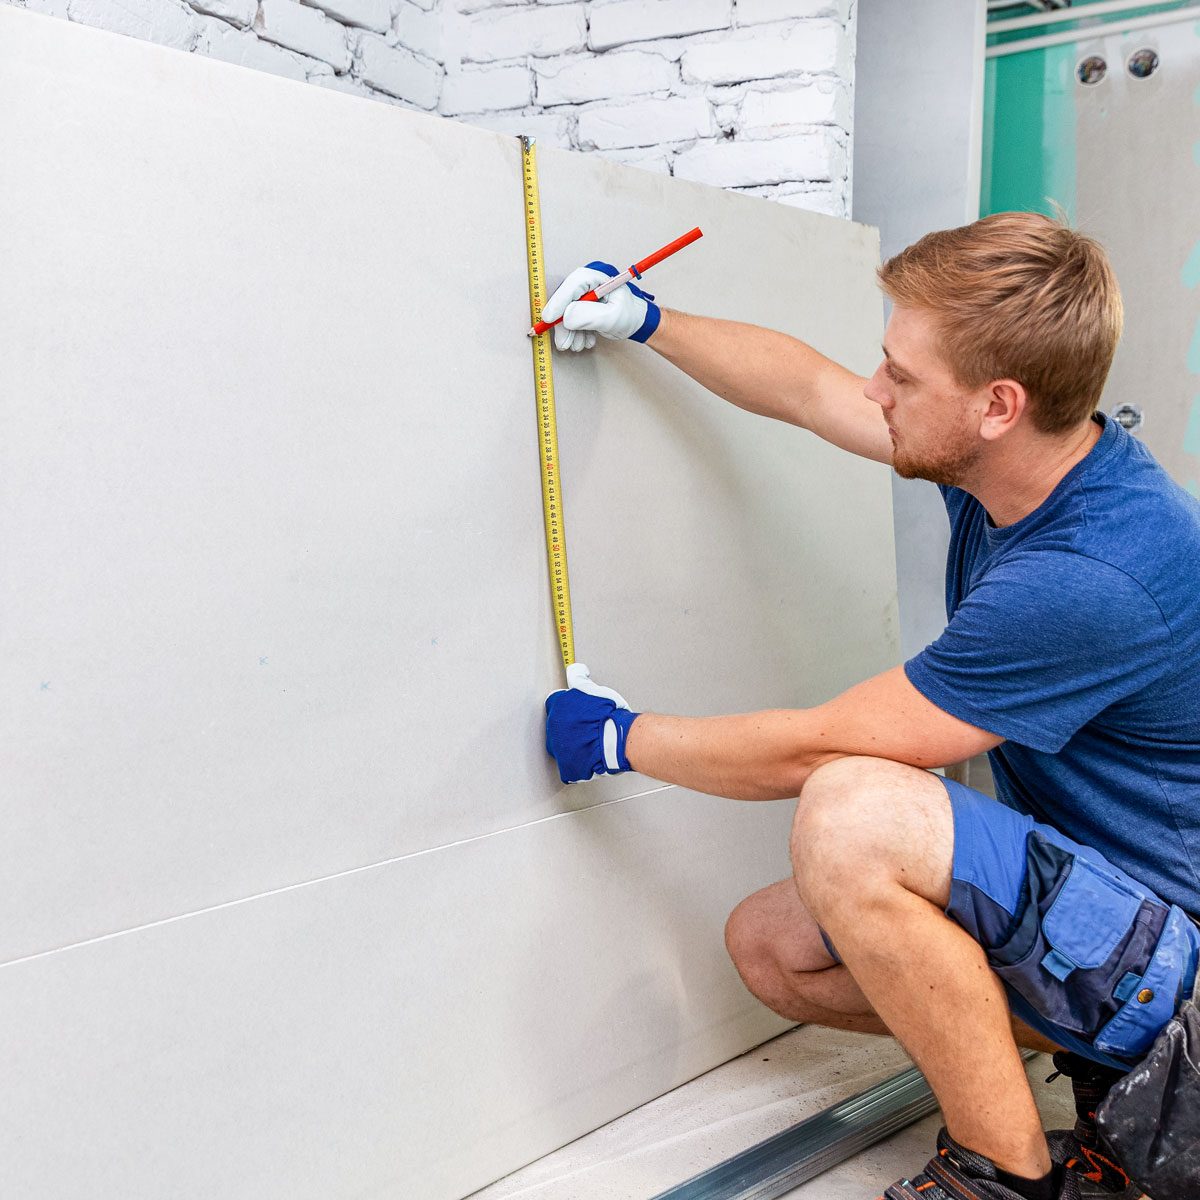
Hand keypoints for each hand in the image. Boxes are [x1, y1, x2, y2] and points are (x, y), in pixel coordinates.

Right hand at [540, 261, 661, 351]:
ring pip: (565, 314)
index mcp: (596, 278)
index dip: (558, 301)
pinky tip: (585, 340)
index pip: (572, 285)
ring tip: (580, 345)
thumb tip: (566, 318)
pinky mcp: (580, 308)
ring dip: (569, 333)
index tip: (549, 319)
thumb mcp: (612, 317)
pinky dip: (574, 334)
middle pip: (565, 301)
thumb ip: (589, 316)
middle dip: (563, 325)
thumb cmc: (630, 315)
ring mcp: (582, 297)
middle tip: (564, 343)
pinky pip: (570, 321)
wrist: (636, 322)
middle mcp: (586, 285)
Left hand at [544, 663, 639, 783]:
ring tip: (592, 743)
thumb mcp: (592, 689)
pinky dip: (579, 765)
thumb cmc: (608, 714)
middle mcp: (553, 728)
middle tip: (589, 729)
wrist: (618, 737)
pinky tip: (592, 758)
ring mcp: (558, 749)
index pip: (555, 705)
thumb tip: (575, 669)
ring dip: (574, 746)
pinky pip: (569, 768)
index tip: (579, 713)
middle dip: (570, 728)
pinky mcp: (566, 767)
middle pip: (557, 727)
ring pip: (563, 747)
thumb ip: (578, 679)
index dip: (569, 709)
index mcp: (557, 707)